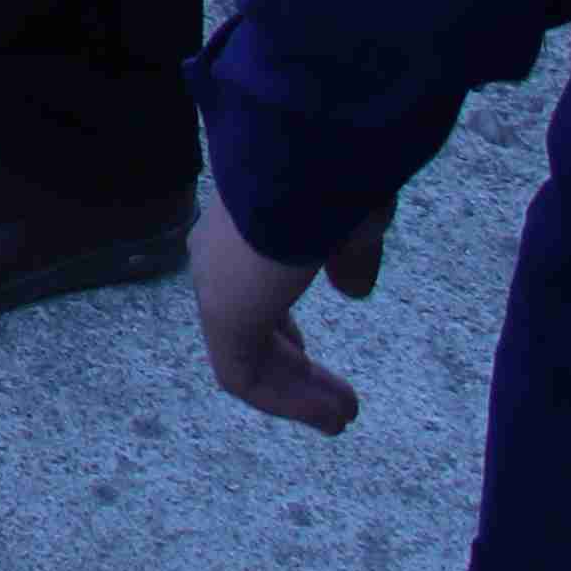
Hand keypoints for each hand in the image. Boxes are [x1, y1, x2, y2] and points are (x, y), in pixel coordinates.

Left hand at [191, 190, 382, 431]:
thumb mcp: (353, 217)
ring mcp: (217, 284)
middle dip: (291, 368)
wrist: (311, 151)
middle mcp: (219, 257)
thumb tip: (353, 289)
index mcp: (244, 228)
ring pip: (245, 357)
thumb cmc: (335, 173)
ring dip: (295, 394)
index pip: (249, 288)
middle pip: (246, 328)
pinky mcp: (225, 312)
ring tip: (339, 418)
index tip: (305, 356)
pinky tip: (327, 414)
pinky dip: (286, 400)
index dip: (278, 328)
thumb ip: (348, 256)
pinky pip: (244, 374)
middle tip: (332, 404)